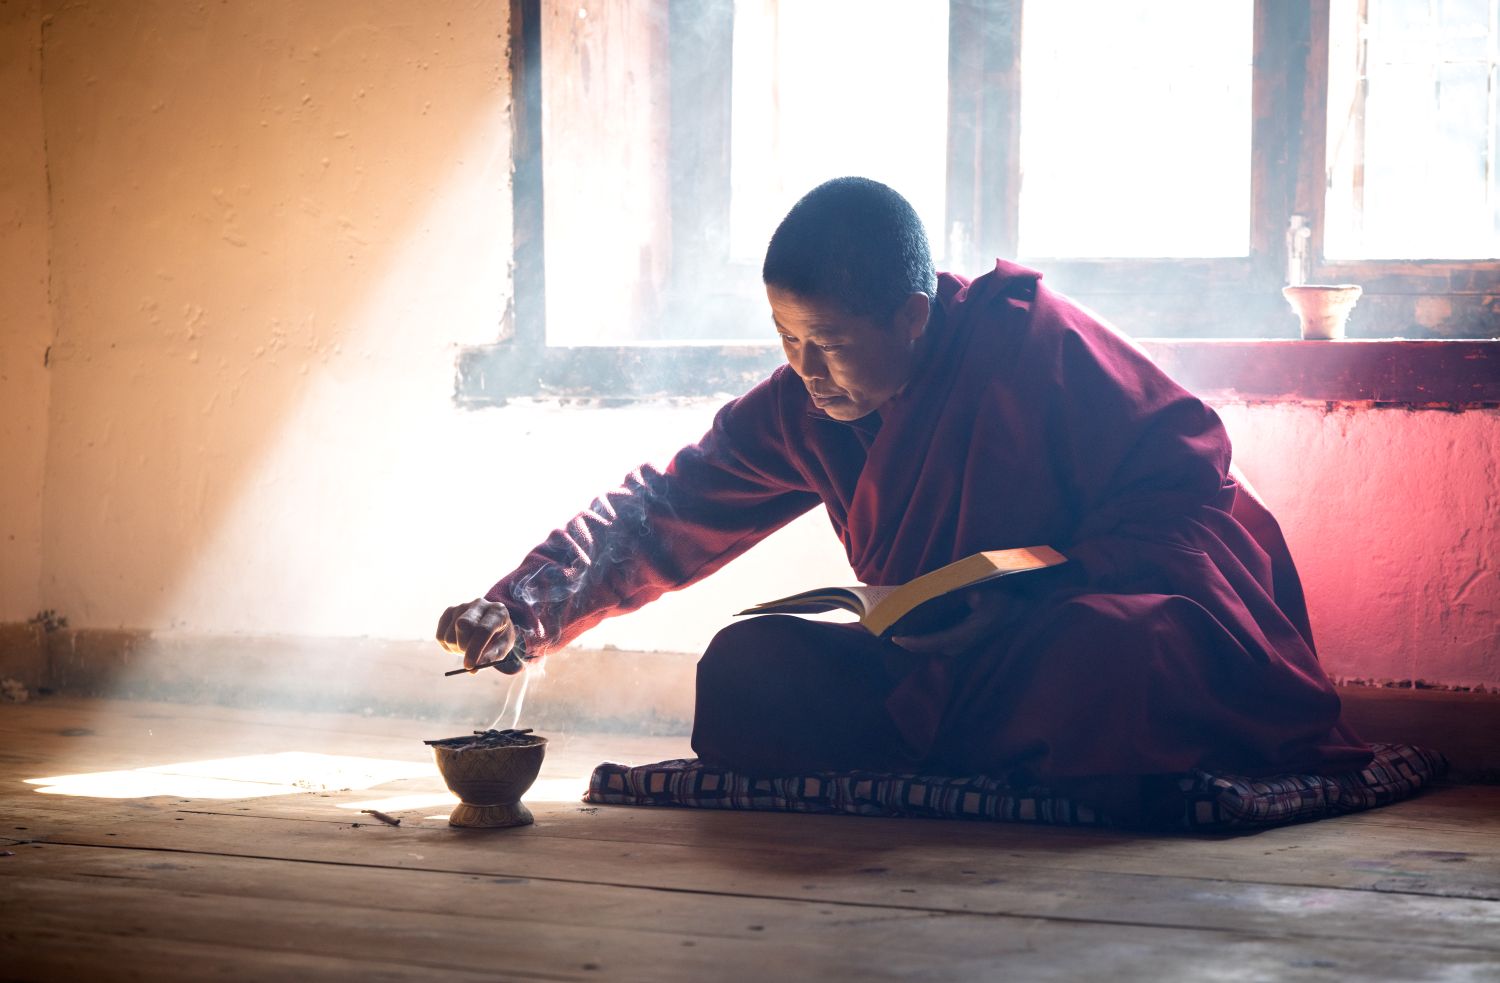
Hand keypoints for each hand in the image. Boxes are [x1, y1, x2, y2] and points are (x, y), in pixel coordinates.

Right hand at [436, 598, 523, 672]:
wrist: (493, 625)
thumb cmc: (498, 638)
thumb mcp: (501, 649)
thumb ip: (489, 658)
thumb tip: (471, 670)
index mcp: (498, 612)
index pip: (483, 630)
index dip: (475, 650)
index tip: (469, 666)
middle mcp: (479, 604)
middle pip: (462, 625)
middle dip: (464, 647)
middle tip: (471, 657)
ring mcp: (462, 606)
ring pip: (449, 635)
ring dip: (457, 649)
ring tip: (468, 648)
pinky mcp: (449, 611)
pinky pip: (440, 636)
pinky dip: (448, 647)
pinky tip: (459, 643)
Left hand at [891, 588, 1019, 654]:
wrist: (1017, 605)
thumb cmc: (1001, 594)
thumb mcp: (982, 589)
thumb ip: (961, 592)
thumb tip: (939, 593)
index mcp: (970, 630)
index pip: (938, 641)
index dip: (916, 643)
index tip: (896, 639)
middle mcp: (966, 641)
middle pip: (933, 648)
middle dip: (911, 643)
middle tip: (889, 633)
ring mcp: (966, 643)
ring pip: (936, 646)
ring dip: (917, 642)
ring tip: (897, 630)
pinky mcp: (964, 640)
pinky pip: (940, 642)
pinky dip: (925, 638)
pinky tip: (913, 629)